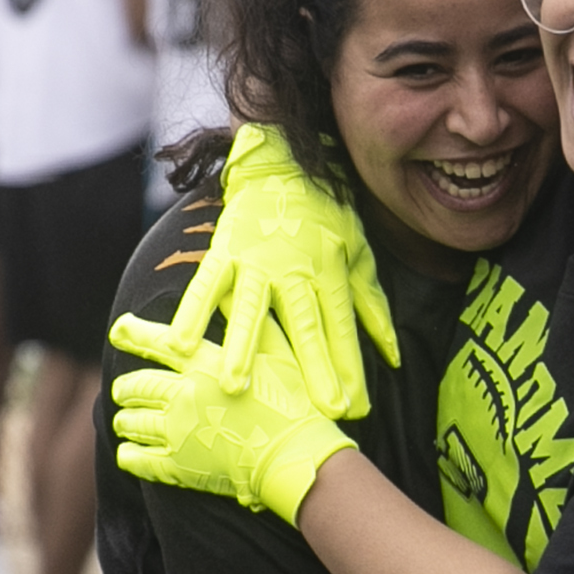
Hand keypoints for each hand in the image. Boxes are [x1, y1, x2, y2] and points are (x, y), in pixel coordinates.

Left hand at [107, 312, 353, 524]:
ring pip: (132, 422)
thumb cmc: (295, 405)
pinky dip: (128, 455)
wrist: (297, 458)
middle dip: (126, 387)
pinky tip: (128, 453)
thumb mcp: (281, 356)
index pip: (160, 342)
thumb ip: (253, 326)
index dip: (134, 334)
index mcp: (207, 366)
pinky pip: (137, 460)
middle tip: (123, 389)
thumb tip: (231, 294)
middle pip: (137, 385)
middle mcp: (184, 395)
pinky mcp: (178, 467)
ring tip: (125, 420)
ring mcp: (178, 432)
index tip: (117, 329)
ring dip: (125, 419)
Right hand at [166, 125, 398, 420]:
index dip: (349, 367)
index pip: (341, 328)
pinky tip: (179, 343)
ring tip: (235, 386)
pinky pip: (206, 284)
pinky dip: (191, 312)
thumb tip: (393, 357)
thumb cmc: (326, 216)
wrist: (285, 165)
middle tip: (319, 408)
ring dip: (244, 348)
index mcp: (329, 273)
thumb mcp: (360, 256)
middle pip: (304, 326)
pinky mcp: (224, 250)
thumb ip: (372, 307)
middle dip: (313, 370)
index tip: (355, 406)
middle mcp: (294, 270)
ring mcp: (257, 260)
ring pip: (252, 309)